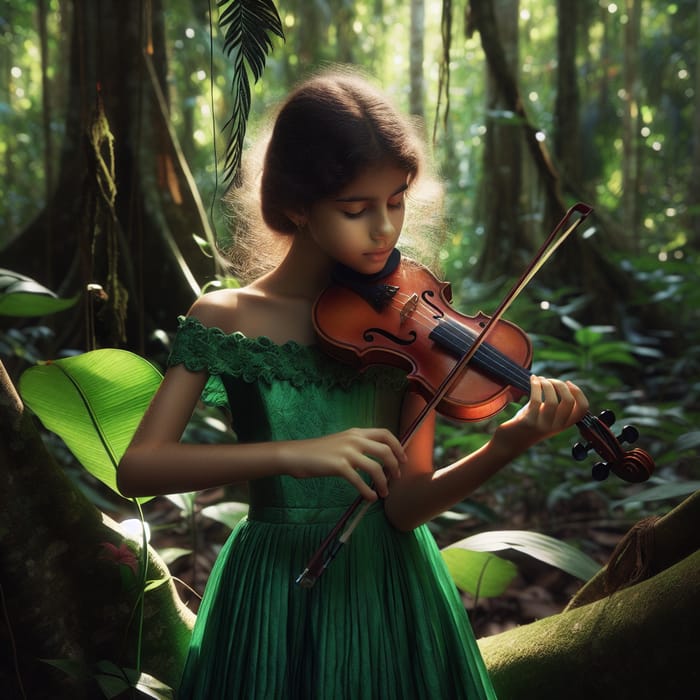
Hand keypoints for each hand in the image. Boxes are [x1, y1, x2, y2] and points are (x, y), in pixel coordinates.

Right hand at [282, 428, 405, 500]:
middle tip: (395, 478)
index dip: (398, 446)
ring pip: (376, 467)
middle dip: (395, 466)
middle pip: (385, 450)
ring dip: (383, 482)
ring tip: (383, 492)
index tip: (403, 459)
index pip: (385, 433)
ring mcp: (346, 452)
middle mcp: (354, 439)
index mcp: (356, 432)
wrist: (295, 455)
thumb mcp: (341, 442)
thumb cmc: (317, 451)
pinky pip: (360, 481)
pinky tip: (370, 497)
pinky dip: (368, 491)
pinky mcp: (338, 466)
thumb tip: (377, 459)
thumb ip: (358, 445)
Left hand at [497, 375, 588, 450]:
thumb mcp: (545, 415)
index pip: (582, 409)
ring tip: (539, 379)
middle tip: (549, 380)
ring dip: (546, 384)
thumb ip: (554, 403)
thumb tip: (557, 382)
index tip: (568, 382)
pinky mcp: (528, 422)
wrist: (509, 442)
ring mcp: (543, 426)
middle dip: (560, 385)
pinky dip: (535, 385)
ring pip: (552, 401)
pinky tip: (533, 379)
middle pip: (568, 401)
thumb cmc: (528, 424)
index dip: (578, 392)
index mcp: (564, 424)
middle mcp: (556, 427)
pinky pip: (535, 400)